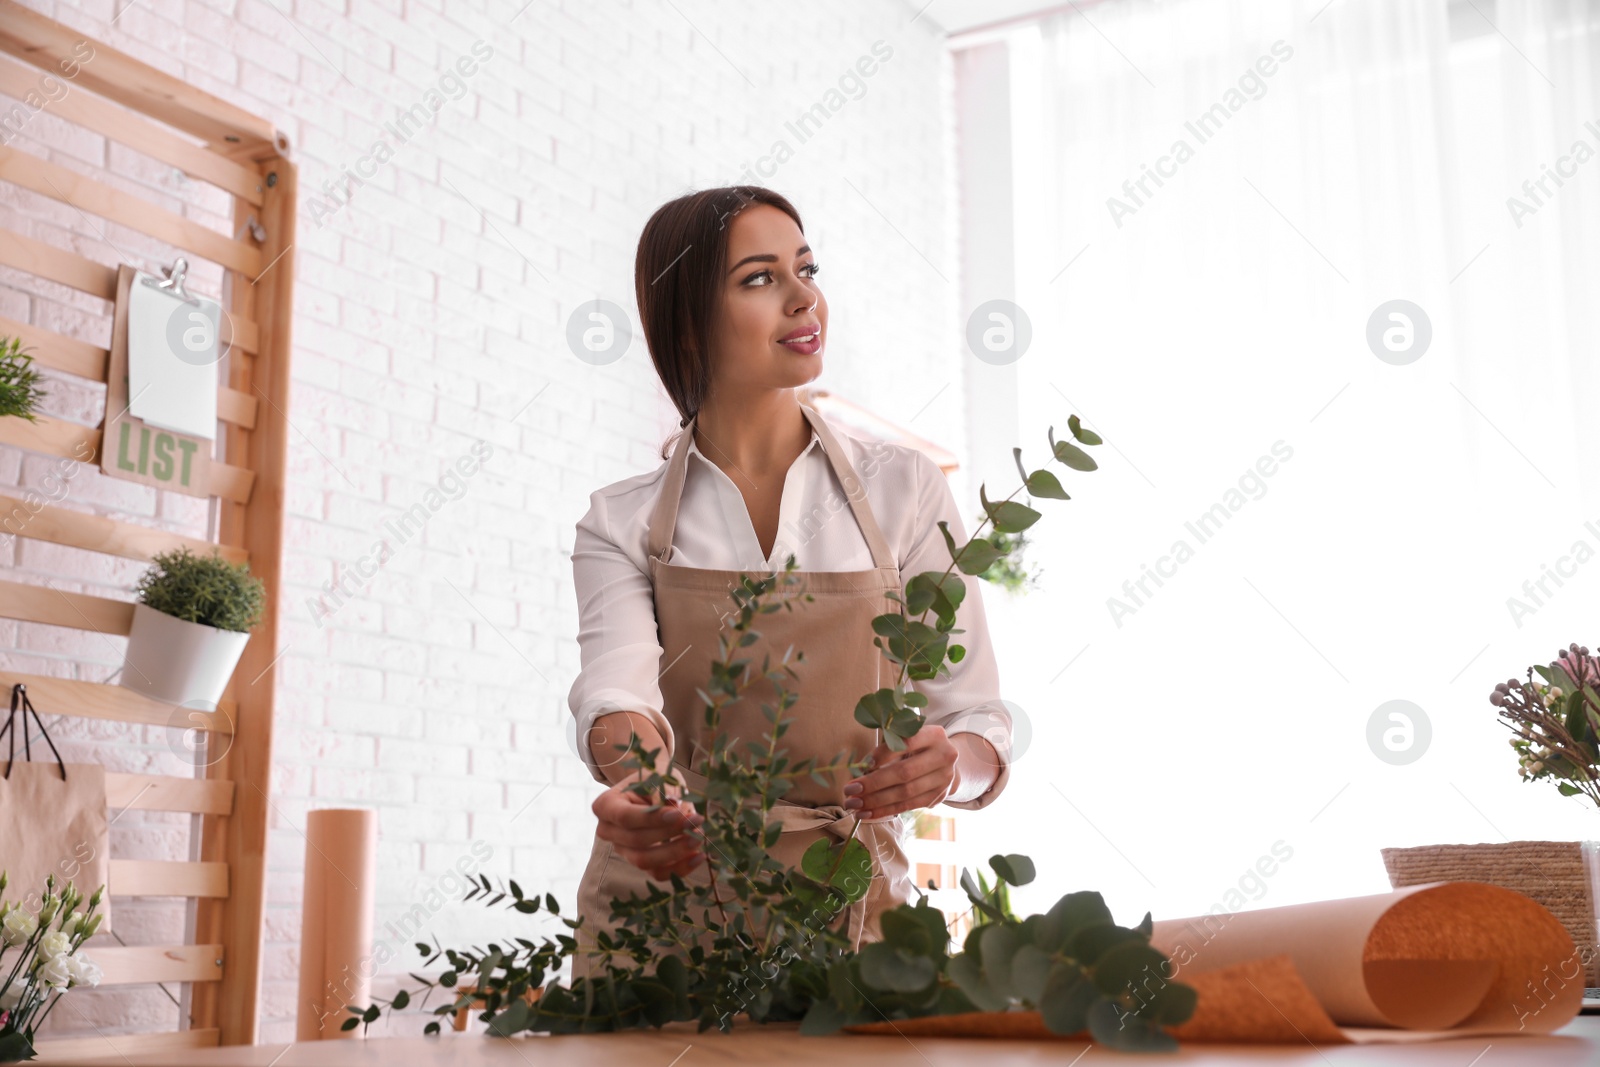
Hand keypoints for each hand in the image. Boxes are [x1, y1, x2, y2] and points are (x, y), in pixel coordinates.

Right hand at [592, 764, 704, 879]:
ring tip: (698, 838)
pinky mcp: (639, 862)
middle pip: (636, 841)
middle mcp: (608, 831)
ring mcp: (622, 850)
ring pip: (645, 861)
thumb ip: (664, 793)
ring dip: (675, 853)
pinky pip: (657, 873)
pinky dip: (679, 868)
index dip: (652, 819)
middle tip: (696, 822)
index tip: (678, 813)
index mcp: (605, 805)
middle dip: (669, 834)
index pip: (626, 817)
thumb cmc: (654, 778)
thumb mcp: (657, 777)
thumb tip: (677, 807)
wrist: (653, 786)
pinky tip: (698, 856)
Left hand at [842, 723, 959, 819]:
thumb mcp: (908, 738)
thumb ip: (888, 748)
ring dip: (876, 801)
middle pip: (905, 773)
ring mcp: (944, 779)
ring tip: (854, 804)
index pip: (907, 743)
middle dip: (874, 783)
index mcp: (934, 735)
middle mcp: (944, 756)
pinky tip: (867, 813)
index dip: (883, 754)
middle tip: (850, 790)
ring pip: (905, 793)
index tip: (863, 765)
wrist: (946, 762)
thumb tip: (861, 768)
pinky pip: (908, 806)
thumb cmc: (918, 746)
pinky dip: (885, 810)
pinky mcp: (939, 796)